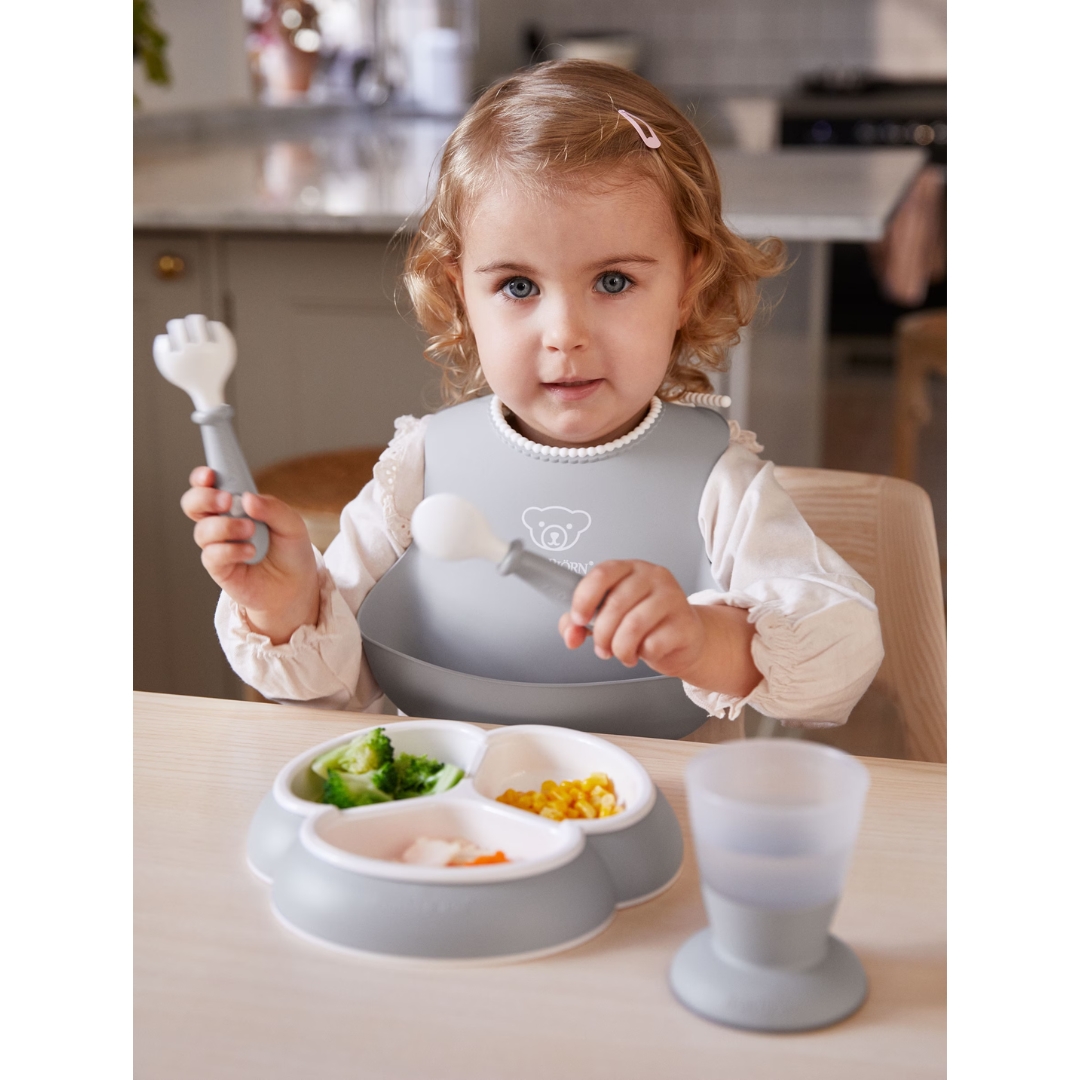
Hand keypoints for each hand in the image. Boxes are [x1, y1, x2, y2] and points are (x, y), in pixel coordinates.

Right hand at [180, 466, 319, 643]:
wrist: (296, 586)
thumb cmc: (291, 551)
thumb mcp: (292, 524)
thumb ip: (273, 508)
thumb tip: (248, 498)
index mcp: (236, 504)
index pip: (209, 485)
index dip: (202, 477)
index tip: (209, 474)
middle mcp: (221, 522)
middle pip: (193, 504)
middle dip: (204, 498)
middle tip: (227, 501)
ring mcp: (218, 545)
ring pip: (202, 531)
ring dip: (225, 527)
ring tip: (251, 531)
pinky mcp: (219, 568)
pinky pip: (212, 555)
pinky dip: (230, 550)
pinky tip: (250, 551)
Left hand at [557, 559, 761, 697]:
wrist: (683, 639)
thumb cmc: (645, 623)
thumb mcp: (608, 617)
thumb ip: (580, 622)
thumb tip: (570, 633)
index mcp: (629, 569)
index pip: (602, 574)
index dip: (584, 598)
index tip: (578, 618)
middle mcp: (652, 577)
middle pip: (615, 605)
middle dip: (601, 634)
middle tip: (602, 646)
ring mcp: (672, 597)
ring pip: (633, 626)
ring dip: (620, 648)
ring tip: (622, 652)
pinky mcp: (686, 622)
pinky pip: (653, 643)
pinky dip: (642, 653)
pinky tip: (644, 651)